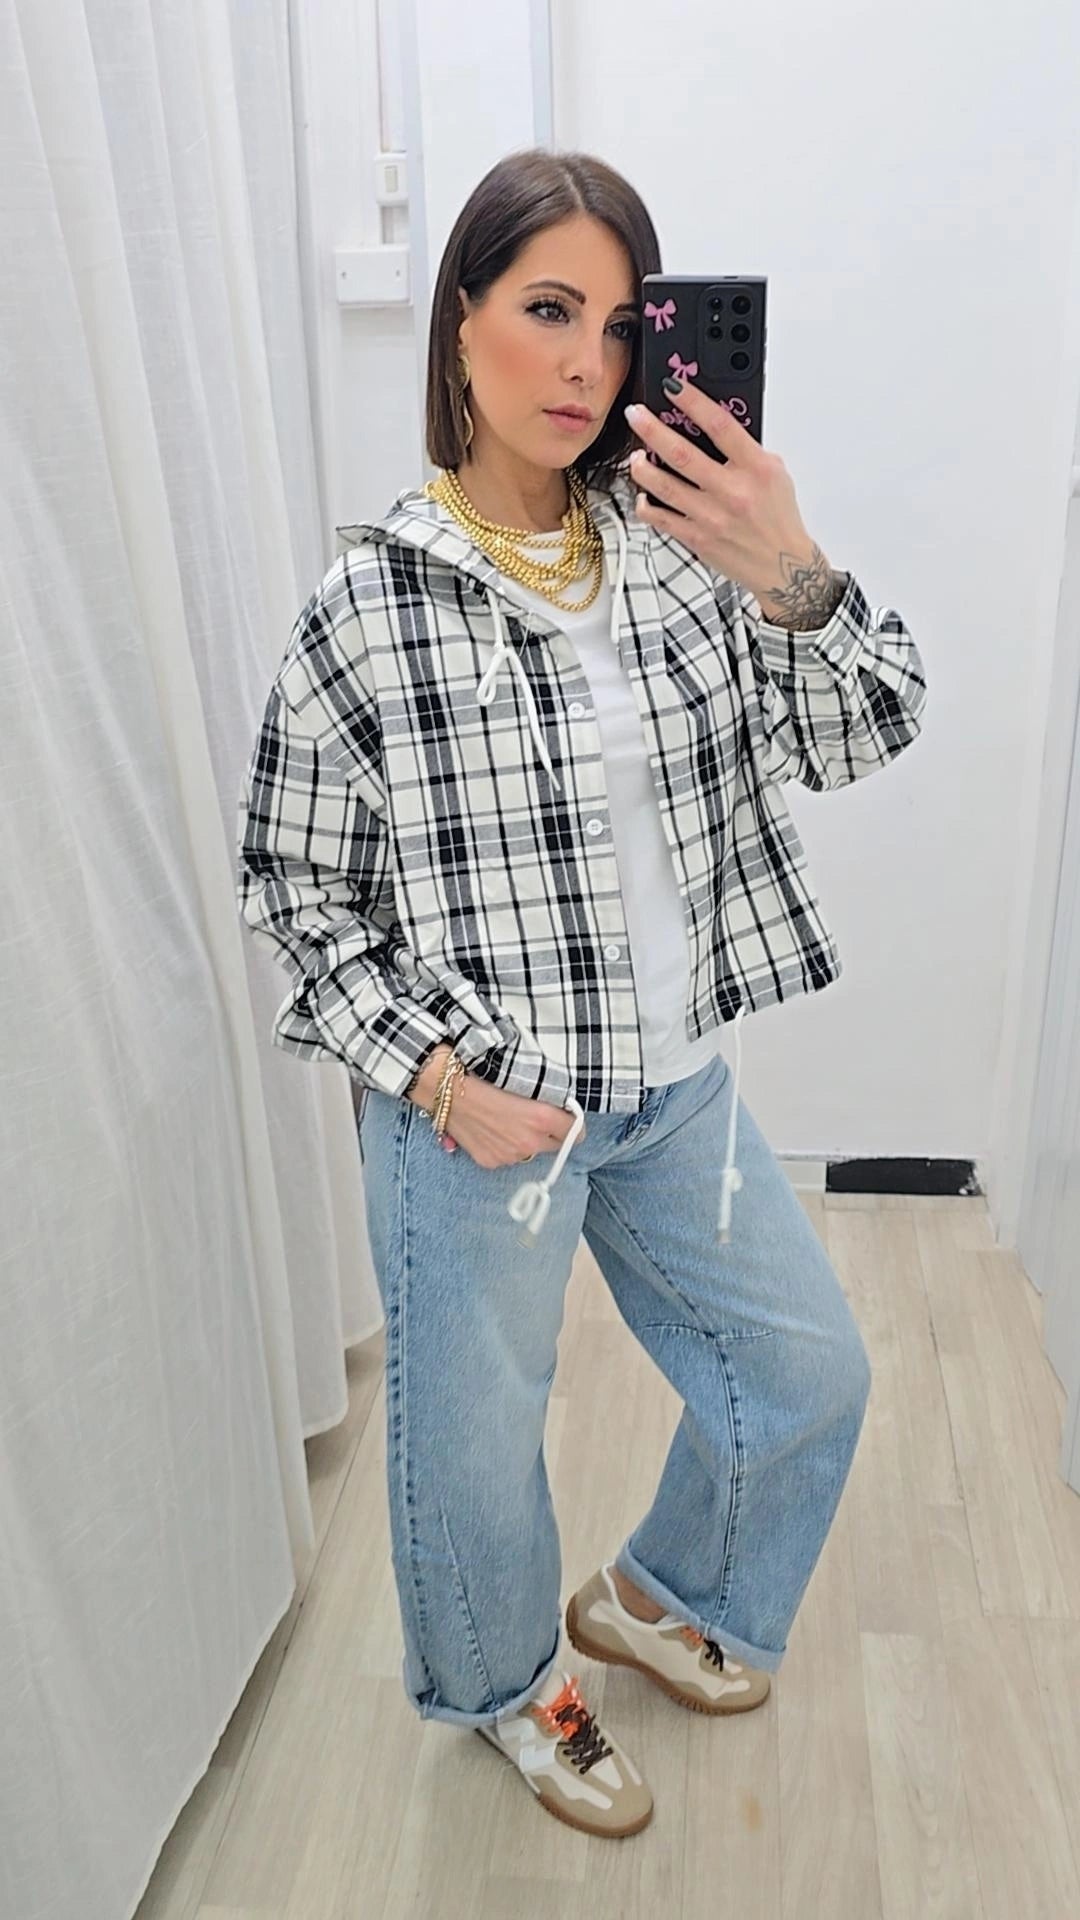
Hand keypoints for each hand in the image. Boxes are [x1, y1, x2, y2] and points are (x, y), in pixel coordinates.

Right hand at [409, 1047, 583, 1167]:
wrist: (448, 1087)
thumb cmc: (484, 1075)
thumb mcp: (525, 1080)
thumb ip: (549, 1099)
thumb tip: (562, 1107)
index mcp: (542, 1118)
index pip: (576, 1133)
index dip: (572, 1124)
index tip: (566, 1118)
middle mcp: (529, 1142)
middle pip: (554, 1145)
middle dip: (549, 1133)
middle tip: (533, 1117)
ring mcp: (510, 1155)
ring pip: (529, 1151)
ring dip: (525, 1140)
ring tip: (505, 1120)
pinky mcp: (491, 1161)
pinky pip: (508, 1156)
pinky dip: (504, 1146)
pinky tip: (490, 1129)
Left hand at [624, 380, 845, 630]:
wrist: (782, 566)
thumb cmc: (777, 518)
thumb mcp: (774, 473)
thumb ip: (745, 450)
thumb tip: (712, 425)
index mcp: (755, 468)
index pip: (720, 425)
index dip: (693, 401)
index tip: (673, 386)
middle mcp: (732, 492)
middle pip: (682, 454)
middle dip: (652, 429)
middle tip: (635, 414)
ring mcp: (711, 517)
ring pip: (664, 486)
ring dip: (642, 467)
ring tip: (636, 456)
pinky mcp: (697, 539)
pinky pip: (661, 518)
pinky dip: (646, 505)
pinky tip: (643, 495)